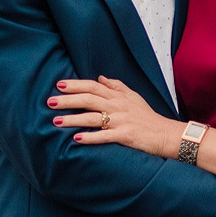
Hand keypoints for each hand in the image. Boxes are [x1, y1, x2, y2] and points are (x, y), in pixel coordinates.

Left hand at [49, 76, 179, 157]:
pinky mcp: (126, 135)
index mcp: (118, 96)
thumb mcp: (134, 97)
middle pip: (89, 99)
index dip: (76, 85)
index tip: (59, 85)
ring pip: (93, 118)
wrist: (166, 134)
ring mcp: (122, 121)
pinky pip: (105, 136)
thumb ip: (117, 86)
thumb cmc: (148, 117)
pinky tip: (76, 139)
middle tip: (50, 101)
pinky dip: (91, 137)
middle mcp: (118, 106)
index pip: (93, 87)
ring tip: (56, 121)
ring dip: (73, 119)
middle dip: (68, 100)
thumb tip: (101, 78)